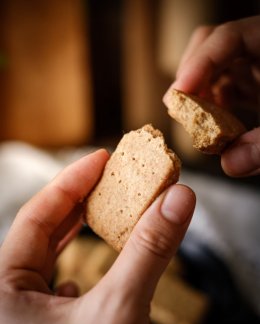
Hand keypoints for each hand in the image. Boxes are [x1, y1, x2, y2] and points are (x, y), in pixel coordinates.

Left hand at [0, 150, 194, 323]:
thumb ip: (150, 250)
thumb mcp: (123, 311)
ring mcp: (33, 320)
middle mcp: (11, 305)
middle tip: (109, 176)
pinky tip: (97, 259)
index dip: (69, 184)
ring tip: (107, 205)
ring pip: (56, 257)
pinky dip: (88, 260)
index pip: (34, 219)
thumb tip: (177, 200)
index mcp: (4, 296)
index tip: (99, 159)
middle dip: (78, 203)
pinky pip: (68, 279)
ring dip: (84, 230)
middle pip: (44, 234)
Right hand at [164, 15, 259, 176]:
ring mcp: (259, 67)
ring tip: (194, 120)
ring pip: (216, 69)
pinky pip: (227, 89)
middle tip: (181, 106)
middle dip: (193, 75)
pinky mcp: (258, 86)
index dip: (200, 63)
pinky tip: (215, 125)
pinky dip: (215, 107)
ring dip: (200, 94)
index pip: (229, 38)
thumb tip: (229, 164)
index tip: (180, 92)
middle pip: (213, 47)